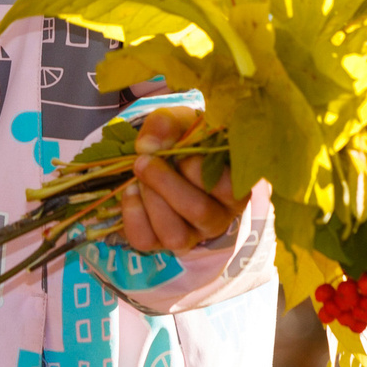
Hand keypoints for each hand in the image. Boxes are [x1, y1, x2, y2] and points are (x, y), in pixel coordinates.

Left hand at [117, 107, 244, 255]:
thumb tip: (147, 145)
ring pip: (174, 235)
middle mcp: (218, 218)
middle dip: (165, 182)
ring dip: (150, 199)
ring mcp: (191, 235)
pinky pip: (145, 239)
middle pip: (199, 212)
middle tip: (145, 160)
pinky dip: (133, 213)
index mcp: (234, 188)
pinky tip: (132, 191)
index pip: (229, 190)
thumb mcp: (182, 123)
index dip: (200, 170)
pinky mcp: (162, 242)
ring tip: (140, 176)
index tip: (181, 153)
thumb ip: (167, 124)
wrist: (168, 161)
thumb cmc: (185, 143)